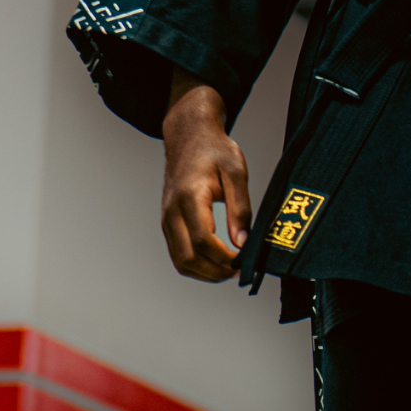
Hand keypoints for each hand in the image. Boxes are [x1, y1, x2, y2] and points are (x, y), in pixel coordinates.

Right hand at [160, 68, 251, 281]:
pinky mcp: (167, 224)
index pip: (203, 239)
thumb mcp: (236, 171)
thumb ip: (240, 207)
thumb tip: (243, 242)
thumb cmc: (214, 151)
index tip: (244, 262)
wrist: (189, 137)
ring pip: (180, 261)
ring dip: (205, 273)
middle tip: (240, 271)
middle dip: (215, 272)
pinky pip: (178, 254)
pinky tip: (216, 263)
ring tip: (230, 270)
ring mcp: (166, 219)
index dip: (224, 258)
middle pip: (188, 258)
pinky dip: (196, 266)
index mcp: (190, 196)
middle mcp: (172, 211)